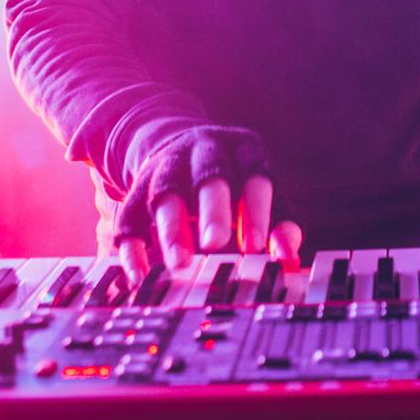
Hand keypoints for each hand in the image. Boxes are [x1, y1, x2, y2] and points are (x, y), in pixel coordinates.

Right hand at [113, 125, 302, 283]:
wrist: (178, 146)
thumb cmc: (233, 180)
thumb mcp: (258, 192)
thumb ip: (278, 224)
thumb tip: (289, 260)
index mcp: (243, 151)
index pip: (255, 177)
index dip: (256, 211)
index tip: (256, 245)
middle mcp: (204, 153)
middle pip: (210, 177)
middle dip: (212, 210)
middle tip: (216, 244)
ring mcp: (168, 167)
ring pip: (167, 194)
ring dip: (173, 229)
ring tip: (180, 262)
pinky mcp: (138, 188)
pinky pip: (129, 215)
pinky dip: (132, 247)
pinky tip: (139, 274)